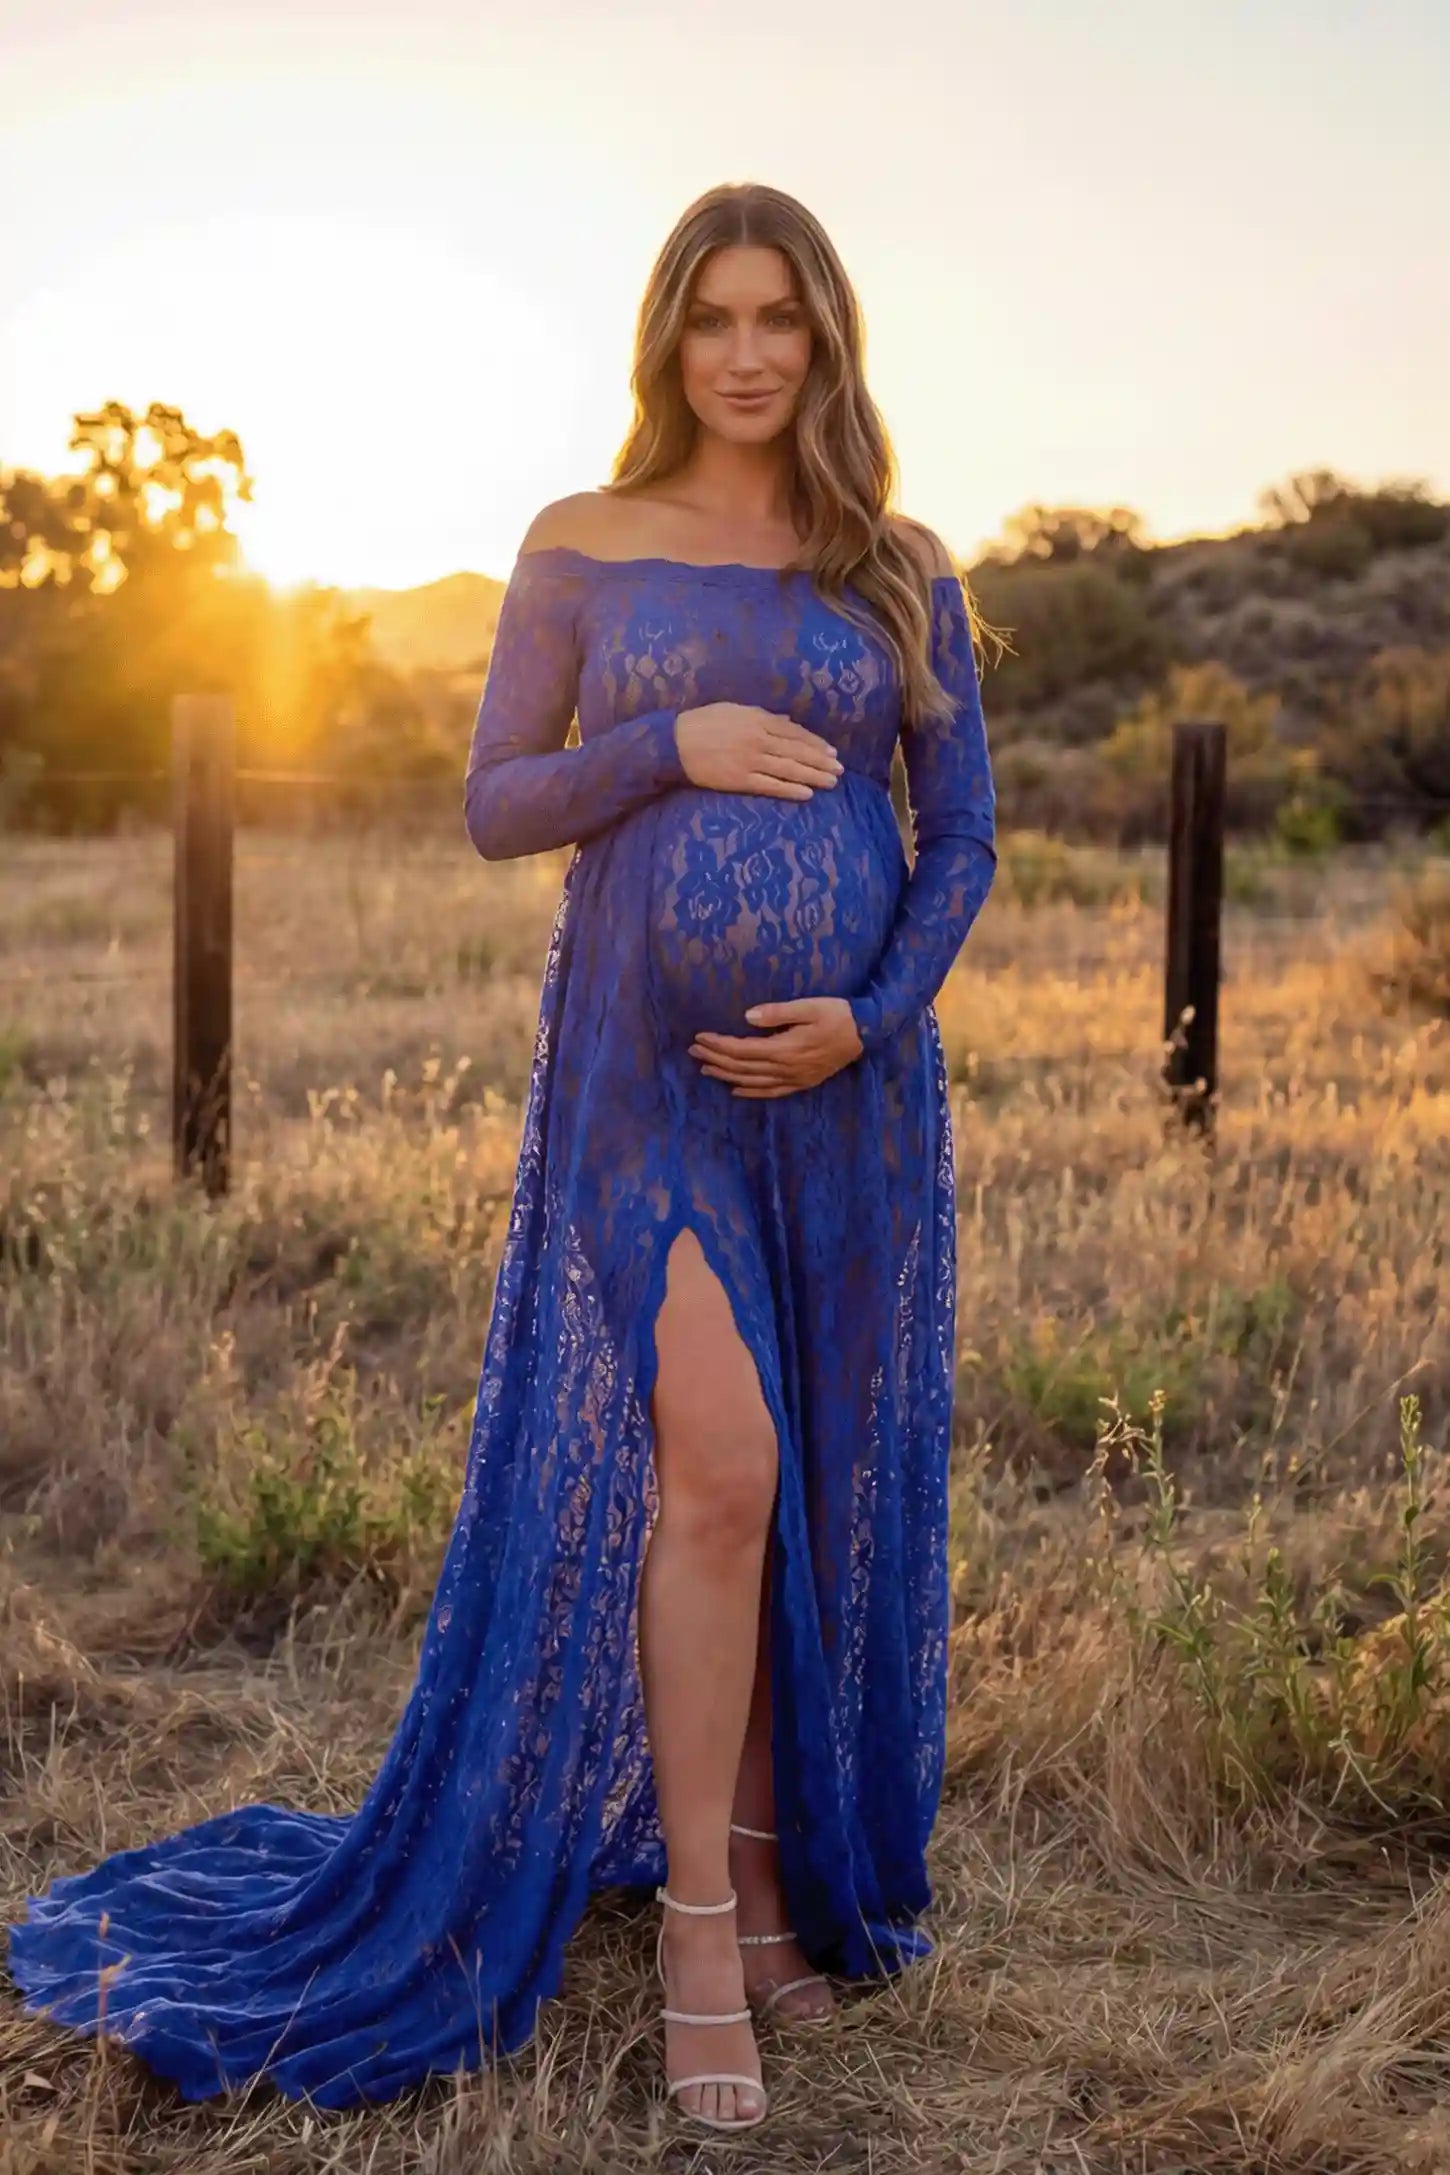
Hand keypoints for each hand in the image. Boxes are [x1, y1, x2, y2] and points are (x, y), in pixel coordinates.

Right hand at [675, 703, 842, 799]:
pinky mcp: (739, 780)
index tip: (831, 752)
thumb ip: (762, 715)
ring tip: (831, 782)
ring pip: (789, 769)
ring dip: (813, 776)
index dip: (815, 743)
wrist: (674, 743)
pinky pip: (770, 786)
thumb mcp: (734, 710)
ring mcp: (749, 761)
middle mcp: (758, 739)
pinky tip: (807, 794)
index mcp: (757, 719)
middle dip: (821, 761)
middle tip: (840, 770)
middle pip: (797, 751)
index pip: (794, 732)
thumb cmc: (703, 723)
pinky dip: (790, 790)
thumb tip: (787, 720)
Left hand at [689, 997, 863, 1097]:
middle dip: (715, 1059)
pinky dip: (750, 1092)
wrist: (865, 1034)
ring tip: (706, 1069)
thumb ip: (777, 1013)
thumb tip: (747, 1017)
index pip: (742, 1050)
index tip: (700, 1037)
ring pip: (752, 1082)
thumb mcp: (808, 1006)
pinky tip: (736, 1090)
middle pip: (742, 1067)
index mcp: (784, 1048)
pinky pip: (770, 1092)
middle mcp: (785, 1068)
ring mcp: (793, 1079)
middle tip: (694, 1051)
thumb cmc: (836, 1015)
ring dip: (726, 1076)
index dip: (718, 1045)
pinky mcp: (801, 1083)